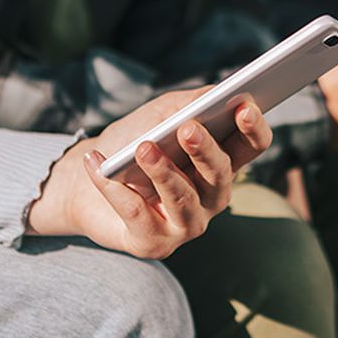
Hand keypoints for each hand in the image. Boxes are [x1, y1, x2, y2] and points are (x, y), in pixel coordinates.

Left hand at [27, 89, 271, 258]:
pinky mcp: (153, 243)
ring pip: (183, 198)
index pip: (251, 146)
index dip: (253, 128)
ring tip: (143, 148)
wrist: (84, 183)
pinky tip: (98, 165)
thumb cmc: (132, 144)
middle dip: (205, 151)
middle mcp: (211, 197)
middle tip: (188, 129)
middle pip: (221, 173)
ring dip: (162, 171)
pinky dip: (114, 188)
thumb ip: (190, 104)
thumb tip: (215, 94)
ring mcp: (186, 224)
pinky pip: (137, 214)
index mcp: (221, 162)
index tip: (244, 106)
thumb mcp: (161, 115)